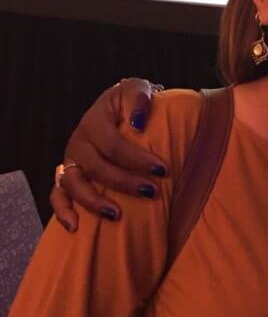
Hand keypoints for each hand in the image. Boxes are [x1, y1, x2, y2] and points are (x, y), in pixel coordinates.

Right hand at [50, 78, 166, 231]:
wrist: (117, 110)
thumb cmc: (130, 103)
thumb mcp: (136, 89)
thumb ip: (138, 98)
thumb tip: (137, 123)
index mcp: (94, 120)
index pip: (113, 144)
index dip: (137, 159)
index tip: (162, 170)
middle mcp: (78, 142)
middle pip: (96, 167)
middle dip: (125, 182)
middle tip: (151, 192)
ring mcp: (70, 161)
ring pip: (74, 185)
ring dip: (94, 202)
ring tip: (117, 215)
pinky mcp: (65, 176)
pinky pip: (57, 196)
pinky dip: (63, 212)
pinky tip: (75, 227)